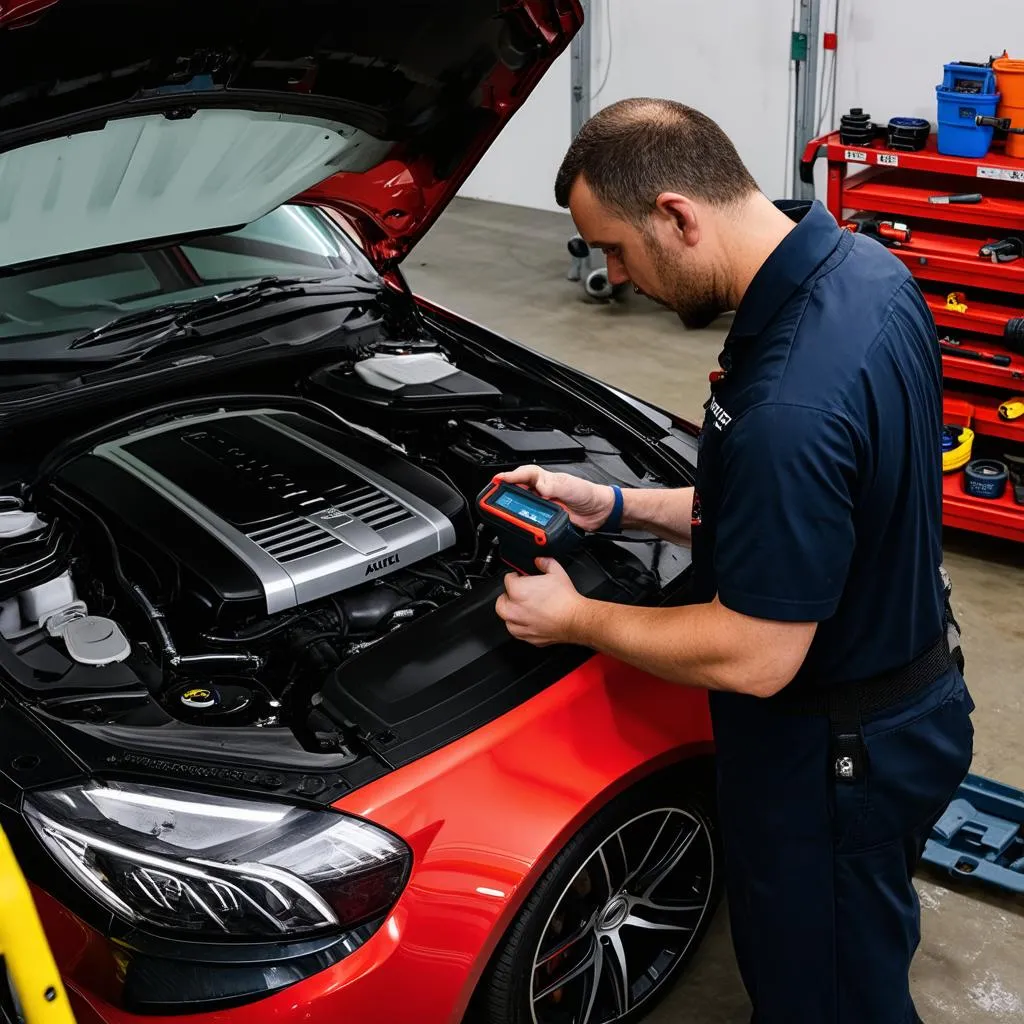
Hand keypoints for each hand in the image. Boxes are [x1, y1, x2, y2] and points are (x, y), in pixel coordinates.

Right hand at [495, 465, 614, 531]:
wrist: (599, 512)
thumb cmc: (587, 494)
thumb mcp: (570, 486)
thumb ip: (554, 486)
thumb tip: (539, 487)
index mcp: (545, 479)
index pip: (524, 474)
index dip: (510, 476)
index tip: (498, 480)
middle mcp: (541, 491)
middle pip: (517, 490)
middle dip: (505, 492)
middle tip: (494, 497)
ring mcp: (543, 506)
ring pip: (521, 506)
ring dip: (512, 509)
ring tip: (502, 511)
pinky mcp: (545, 520)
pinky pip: (530, 521)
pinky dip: (523, 523)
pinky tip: (518, 525)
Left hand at [495, 558, 588, 646]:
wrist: (575, 619)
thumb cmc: (565, 599)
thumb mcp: (556, 572)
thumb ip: (545, 563)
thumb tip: (540, 561)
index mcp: (518, 591)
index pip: (508, 580)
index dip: (515, 577)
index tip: (520, 578)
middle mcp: (515, 609)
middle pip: (501, 601)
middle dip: (507, 596)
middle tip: (517, 593)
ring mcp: (520, 624)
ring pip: (506, 618)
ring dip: (511, 612)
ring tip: (521, 608)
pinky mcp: (528, 636)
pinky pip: (517, 632)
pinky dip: (520, 626)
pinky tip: (527, 621)